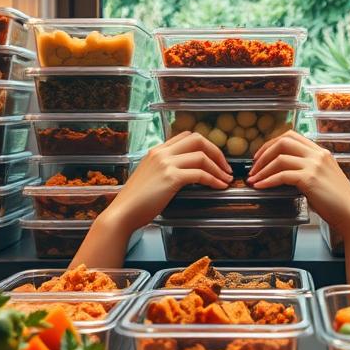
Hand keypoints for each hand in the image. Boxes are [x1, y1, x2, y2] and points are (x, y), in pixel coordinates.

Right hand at [100, 131, 232, 233]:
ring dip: (219, 168)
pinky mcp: (171, 177)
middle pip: (198, 139)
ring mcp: (166, 163)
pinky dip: (214, 179)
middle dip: (216, 152)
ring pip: (202, 156)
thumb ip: (164, 169)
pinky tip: (219, 187)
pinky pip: (200, 173)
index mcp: (157, 150)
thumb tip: (185, 173)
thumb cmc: (135, 201)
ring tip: (226, 179)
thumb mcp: (149, 177)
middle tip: (226, 167)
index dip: (205, 145)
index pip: (186, 136)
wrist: (123, 212)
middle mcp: (162, 152)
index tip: (215, 158)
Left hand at [247, 130, 349, 239]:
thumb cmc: (337, 203)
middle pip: (283, 141)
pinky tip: (260, 187)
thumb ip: (307, 171)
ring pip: (280, 157)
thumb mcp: (323, 179)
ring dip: (262, 168)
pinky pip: (281, 175)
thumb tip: (284, 174)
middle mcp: (317, 155)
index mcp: (321, 152)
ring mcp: (314, 165)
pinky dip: (267, 181)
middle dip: (263, 152)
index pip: (292, 136)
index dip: (272, 143)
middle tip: (253, 166)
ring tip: (253, 179)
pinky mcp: (309, 179)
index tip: (261, 155)